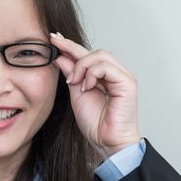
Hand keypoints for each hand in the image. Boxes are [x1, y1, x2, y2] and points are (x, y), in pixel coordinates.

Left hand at [49, 32, 140, 158]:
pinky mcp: (128, 83)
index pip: (85, 54)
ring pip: (100, 55)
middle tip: (57, 54)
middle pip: (93, 50)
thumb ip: (71, 74)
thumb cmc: (95, 123)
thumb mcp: (76, 93)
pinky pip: (107, 67)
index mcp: (103, 76)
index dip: (69, 45)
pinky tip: (86, 87)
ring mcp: (122, 77)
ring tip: (75, 82)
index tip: (53, 38)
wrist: (107, 142)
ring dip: (82, 66)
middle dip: (72, 50)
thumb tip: (60, 56)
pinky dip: (92, 74)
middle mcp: (114, 73)